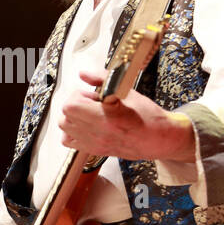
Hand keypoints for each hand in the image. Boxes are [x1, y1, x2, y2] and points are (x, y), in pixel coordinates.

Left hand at [58, 67, 194, 160]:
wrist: (158, 139)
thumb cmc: (148, 117)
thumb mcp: (127, 91)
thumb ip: (102, 79)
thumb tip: (84, 74)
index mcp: (106, 117)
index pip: (71, 105)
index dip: (80, 95)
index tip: (93, 95)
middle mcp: (98, 133)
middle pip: (66, 115)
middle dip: (76, 104)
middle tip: (92, 103)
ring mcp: (95, 143)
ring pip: (64, 127)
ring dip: (73, 116)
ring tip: (90, 114)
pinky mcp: (95, 150)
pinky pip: (68, 141)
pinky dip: (72, 131)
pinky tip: (86, 125)